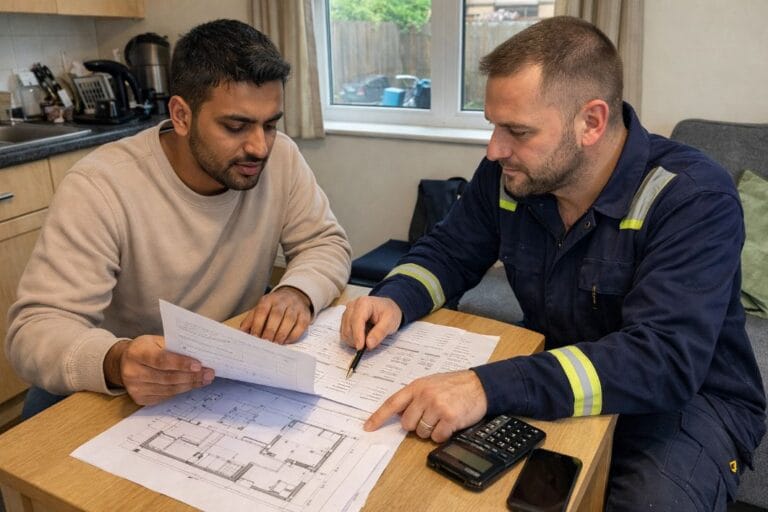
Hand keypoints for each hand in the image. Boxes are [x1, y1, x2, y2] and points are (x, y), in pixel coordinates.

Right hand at [103, 335, 214, 405]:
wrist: (124, 362)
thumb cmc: (146, 349)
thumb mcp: (156, 341)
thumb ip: (174, 347)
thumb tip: (199, 354)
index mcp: (137, 353)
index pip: (161, 360)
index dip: (181, 363)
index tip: (199, 365)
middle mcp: (133, 372)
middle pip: (167, 377)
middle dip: (192, 376)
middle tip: (209, 373)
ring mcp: (135, 388)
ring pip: (169, 389)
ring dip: (190, 384)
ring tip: (205, 379)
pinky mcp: (140, 399)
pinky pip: (165, 396)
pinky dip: (181, 390)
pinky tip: (192, 384)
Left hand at [239, 286, 311, 343]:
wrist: (294, 296)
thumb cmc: (274, 307)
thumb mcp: (260, 309)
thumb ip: (250, 320)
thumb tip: (241, 334)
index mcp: (268, 299)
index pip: (262, 311)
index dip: (258, 324)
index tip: (255, 337)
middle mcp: (282, 301)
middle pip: (277, 315)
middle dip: (271, 330)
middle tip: (266, 343)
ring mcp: (295, 307)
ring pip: (290, 319)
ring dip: (282, 333)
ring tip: (276, 344)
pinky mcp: (305, 314)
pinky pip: (301, 325)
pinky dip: (294, 334)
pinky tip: (287, 341)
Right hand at [340, 296, 401, 349]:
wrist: (387, 307)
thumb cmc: (389, 312)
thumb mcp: (390, 322)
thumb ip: (380, 332)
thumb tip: (369, 344)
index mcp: (363, 303)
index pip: (356, 320)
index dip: (357, 335)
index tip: (360, 347)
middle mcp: (352, 306)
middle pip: (348, 327)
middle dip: (357, 340)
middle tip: (370, 345)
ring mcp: (347, 312)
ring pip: (345, 332)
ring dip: (354, 341)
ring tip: (368, 339)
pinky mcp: (345, 319)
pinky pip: (344, 333)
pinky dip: (352, 339)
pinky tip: (363, 337)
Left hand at [364, 370, 487, 442]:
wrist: (480, 385)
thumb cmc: (455, 385)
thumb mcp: (431, 384)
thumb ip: (414, 396)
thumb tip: (398, 415)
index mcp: (417, 386)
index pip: (392, 403)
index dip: (378, 417)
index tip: (368, 427)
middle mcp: (424, 395)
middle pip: (407, 424)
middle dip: (416, 425)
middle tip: (430, 417)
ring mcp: (437, 406)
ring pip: (421, 432)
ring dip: (431, 430)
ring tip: (443, 417)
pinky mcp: (449, 418)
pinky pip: (437, 437)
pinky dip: (443, 435)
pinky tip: (450, 424)